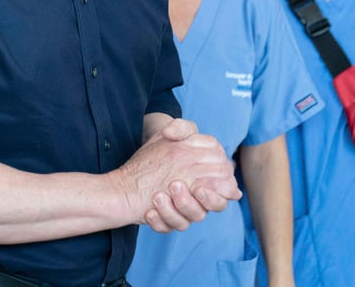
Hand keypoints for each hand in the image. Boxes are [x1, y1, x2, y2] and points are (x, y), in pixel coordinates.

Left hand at [117, 118, 240, 231]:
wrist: (128, 177)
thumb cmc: (156, 155)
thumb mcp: (166, 136)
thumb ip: (182, 128)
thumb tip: (177, 134)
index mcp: (208, 177)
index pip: (226, 187)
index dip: (219, 188)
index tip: (200, 184)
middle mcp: (199, 196)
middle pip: (214, 206)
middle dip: (198, 200)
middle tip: (175, 185)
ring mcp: (184, 210)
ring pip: (192, 218)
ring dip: (176, 207)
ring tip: (158, 195)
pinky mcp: (168, 220)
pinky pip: (168, 227)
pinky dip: (160, 221)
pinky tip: (149, 212)